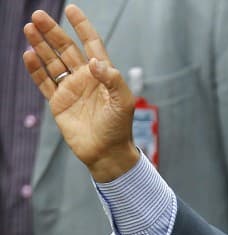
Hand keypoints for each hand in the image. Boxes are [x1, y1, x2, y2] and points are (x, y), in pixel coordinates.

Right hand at [23, 4, 138, 181]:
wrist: (106, 152)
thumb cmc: (119, 127)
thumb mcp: (123, 101)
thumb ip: (112, 79)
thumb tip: (95, 62)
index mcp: (102, 74)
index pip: (91, 44)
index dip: (82, 27)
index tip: (71, 9)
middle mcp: (85, 78)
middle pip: (66, 49)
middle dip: (52, 32)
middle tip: (38, 15)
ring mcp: (70, 89)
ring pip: (52, 62)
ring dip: (41, 45)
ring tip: (29, 28)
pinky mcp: (58, 102)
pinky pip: (44, 82)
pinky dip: (35, 69)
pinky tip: (28, 54)